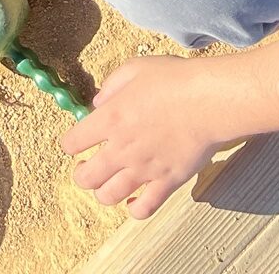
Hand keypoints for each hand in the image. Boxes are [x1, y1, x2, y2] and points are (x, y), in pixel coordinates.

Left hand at [62, 57, 225, 218]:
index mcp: (110, 119)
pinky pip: (143, 209)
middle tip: (86, 167)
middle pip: (86, 177)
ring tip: (106, 184)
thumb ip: (111, 86)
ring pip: (108, 197)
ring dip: (102, 192)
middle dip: (81, 174)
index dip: (70, 143)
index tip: (75, 142)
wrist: (208, 101)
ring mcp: (143, 169)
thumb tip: (98, 102)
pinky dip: (134, 210)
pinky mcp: (166, 183)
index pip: (73, 141)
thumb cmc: (174, 80)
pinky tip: (133, 201)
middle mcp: (121, 149)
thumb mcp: (134, 68)